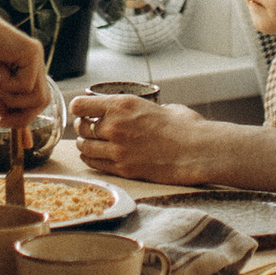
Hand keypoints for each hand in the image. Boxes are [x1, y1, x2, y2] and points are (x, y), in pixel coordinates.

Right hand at [0, 13, 51, 122]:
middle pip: (42, 101)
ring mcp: (35, 56)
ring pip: (38, 97)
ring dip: (13, 100)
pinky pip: (27, 86)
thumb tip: (5, 117)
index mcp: (24, 65)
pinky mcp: (32, 52)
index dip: (24, 117)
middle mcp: (34, 60)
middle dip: (23, 117)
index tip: (8, 129)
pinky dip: (9, 86)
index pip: (34, 98)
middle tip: (3, 121)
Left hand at [71, 96, 207, 182]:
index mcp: (122, 105)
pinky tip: (97, 156)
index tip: (82, 110)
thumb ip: (139, 110)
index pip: (80, 105)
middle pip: (81, 127)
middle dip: (82, 126)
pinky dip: (92, 159)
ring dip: (86, 144)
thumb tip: (134, 113)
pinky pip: (95, 164)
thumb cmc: (184, 127)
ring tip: (92, 142)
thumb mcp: (159, 106)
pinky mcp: (123, 169)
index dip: (79, 107)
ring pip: (85, 147)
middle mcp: (115, 126)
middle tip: (88, 127)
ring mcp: (117, 150)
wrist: (196, 151)